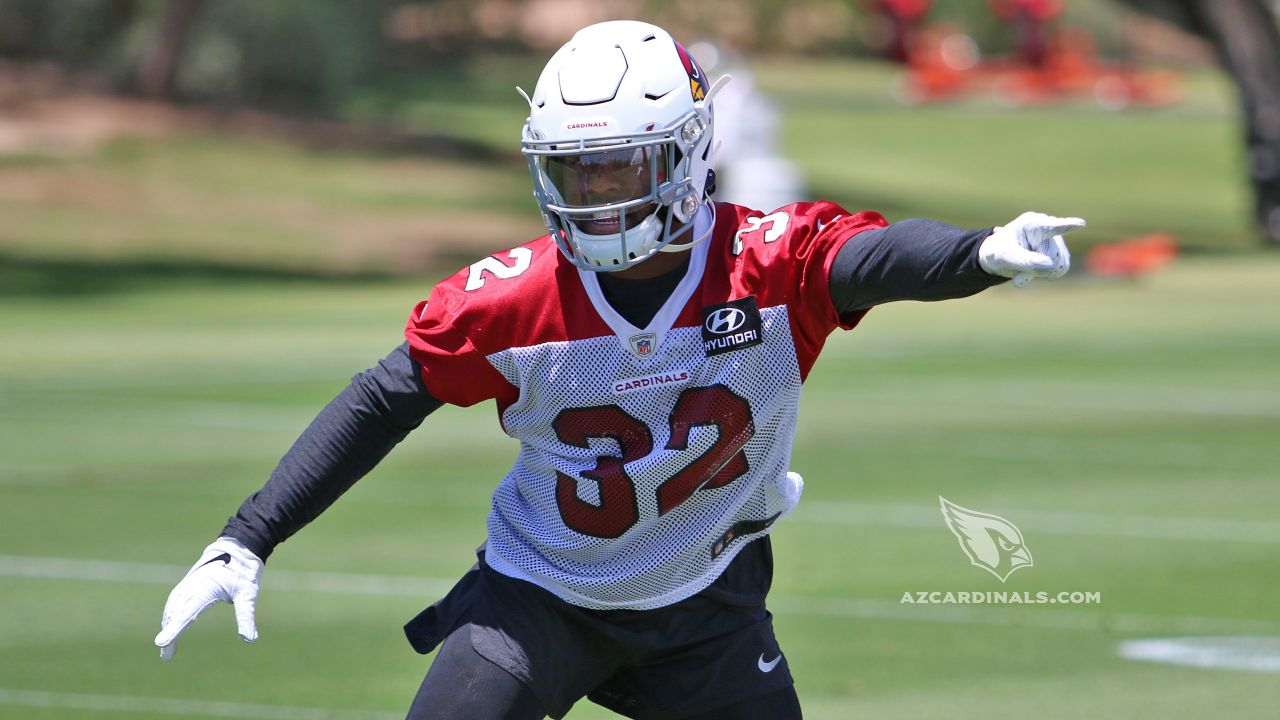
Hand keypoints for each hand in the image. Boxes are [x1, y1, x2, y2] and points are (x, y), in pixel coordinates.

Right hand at [154, 537, 262, 660]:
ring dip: (168, 625)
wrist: (238, 546)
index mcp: (205, 589)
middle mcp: (192, 586)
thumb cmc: (244, 570)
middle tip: (167, 656)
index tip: (161, 643)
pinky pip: (175, 601)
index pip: (186, 614)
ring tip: (167, 646)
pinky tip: (171, 623)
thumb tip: (250, 639)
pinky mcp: (189, 582)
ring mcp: (188, 583)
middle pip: (175, 614)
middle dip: (169, 633)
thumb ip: (246, 616)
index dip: (174, 630)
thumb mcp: (248, 594)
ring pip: (172, 607)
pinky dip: (171, 614)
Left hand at [979, 212, 1085, 286]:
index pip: (1051, 226)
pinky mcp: (1061, 252)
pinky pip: (1060, 270)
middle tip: (1019, 264)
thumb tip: (1052, 265)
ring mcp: (1056, 240)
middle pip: (1053, 257)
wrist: (999, 254)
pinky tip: (1035, 266)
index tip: (1080, 224)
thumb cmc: (999, 251)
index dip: (1067, 225)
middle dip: (1037, 266)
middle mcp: (1048, 227)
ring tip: (1026, 263)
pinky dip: (1046, 274)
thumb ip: (1027, 262)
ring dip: (1041, 271)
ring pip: (1059, 265)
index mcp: (1031, 224)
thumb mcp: (1005, 257)